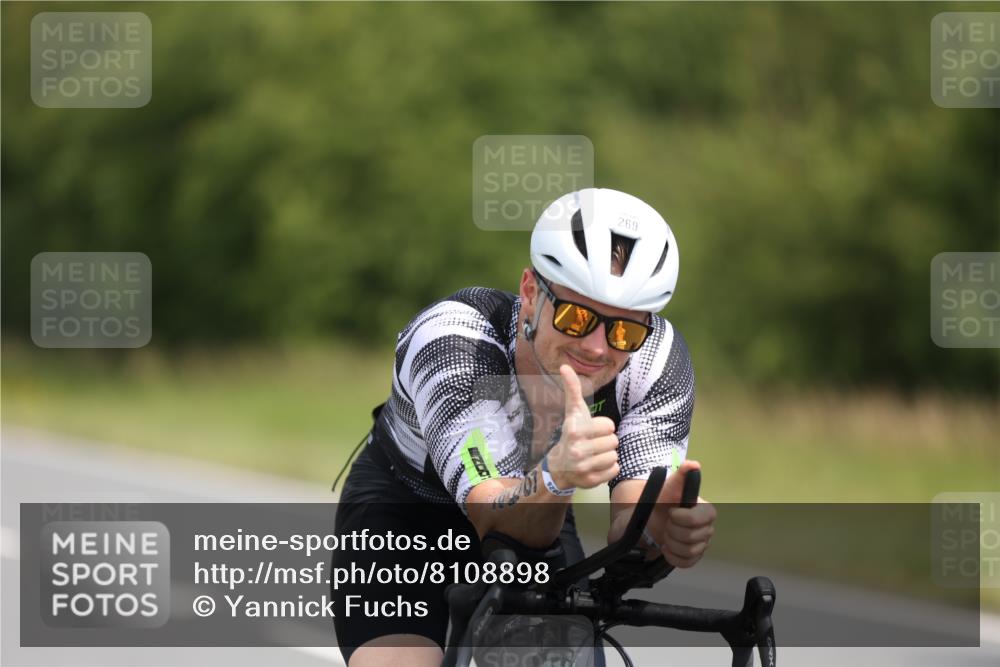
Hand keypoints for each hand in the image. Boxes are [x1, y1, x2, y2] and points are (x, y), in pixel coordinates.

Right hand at [544, 365, 619, 489]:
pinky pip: (614, 470)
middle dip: (606, 441)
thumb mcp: (573, 412)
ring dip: (607, 454)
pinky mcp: (590, 481)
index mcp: (575, 430)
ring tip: (594, 454)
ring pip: (614, 456)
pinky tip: (596, 465)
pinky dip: (609, 468)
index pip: (609, 426)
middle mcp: (577, 449)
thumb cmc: (572, 433)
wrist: (560, 465)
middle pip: (613, 441)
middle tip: (593, 443)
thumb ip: (572, 389)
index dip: (604, 427)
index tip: (592, 430)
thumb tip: (564, 366)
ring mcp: (583, 467)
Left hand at [645, 460, 716, 567]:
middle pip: (692, 538)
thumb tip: (693, 464)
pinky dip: (673, 556)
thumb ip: (681, 474)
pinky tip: (666, 547)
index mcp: (706, 511)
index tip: (672, 511)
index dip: (681, 518)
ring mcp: (702, 544)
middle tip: (667, 523)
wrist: (651, 519)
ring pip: (688, 551)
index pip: (699, 520)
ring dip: (671, 543)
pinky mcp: (693, 557)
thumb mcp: (670, 485)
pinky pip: (686, 563)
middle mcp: (708, 529)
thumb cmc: (663, 500)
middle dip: (673, 530)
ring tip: (666, 533)